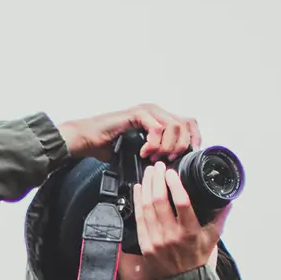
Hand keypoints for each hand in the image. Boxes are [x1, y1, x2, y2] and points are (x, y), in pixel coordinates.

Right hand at [58, 104, 198, 162]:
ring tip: (154, 157)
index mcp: (159, 119)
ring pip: (173, 126)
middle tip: (168, 159)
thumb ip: (156, 154)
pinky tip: (144, 152)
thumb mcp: (139, 153)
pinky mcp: (137, 114)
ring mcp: (147, 111)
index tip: (189, 156)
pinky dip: (154, 143)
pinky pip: (156, 127)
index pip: (188, 123)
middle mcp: (155, 112)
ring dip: (166, 146)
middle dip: (180, 146)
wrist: (87, 140)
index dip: (194, 139)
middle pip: (184, 124)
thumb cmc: (108, 146)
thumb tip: (170, 167)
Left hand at [135, 161, 229, 279]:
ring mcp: (156, 240)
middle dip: (157, 179)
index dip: (175, 184)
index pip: (182, 203)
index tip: (171, 171)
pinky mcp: (145, 245)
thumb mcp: (213, 237)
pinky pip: (138, 218)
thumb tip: (229, 198)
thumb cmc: (198, 257)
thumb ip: (221, 216)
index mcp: (190, 232)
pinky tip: (138, 189)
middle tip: (158, 166)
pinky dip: (137, 201)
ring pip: (147, 207)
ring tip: (148, 173)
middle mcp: (171, 235)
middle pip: (159, 201)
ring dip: (146, 186)